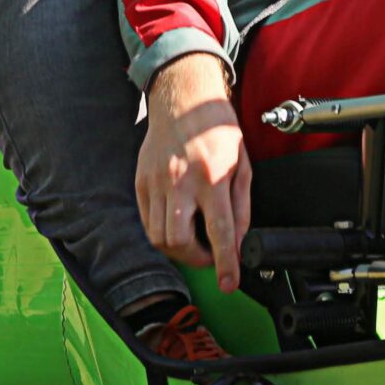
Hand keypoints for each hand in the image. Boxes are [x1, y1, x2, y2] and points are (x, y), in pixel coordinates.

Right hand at [137, 53, 250, 291]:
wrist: (183, 99)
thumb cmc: (217, 130)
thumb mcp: (242, 164)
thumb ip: (241, 206)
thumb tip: (238, 242)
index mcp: (212, 177)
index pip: (220, 231)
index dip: (225, 263)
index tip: (228, 284)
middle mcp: (181, 182)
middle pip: (179, 241)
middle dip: (197, 259)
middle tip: (210, 254)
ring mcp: (157, 182)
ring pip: (159, 237)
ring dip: (178, 250)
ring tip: (193, 241)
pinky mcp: (141, 181)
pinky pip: (147, 222)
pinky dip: (161, 233)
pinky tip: (176, 224)